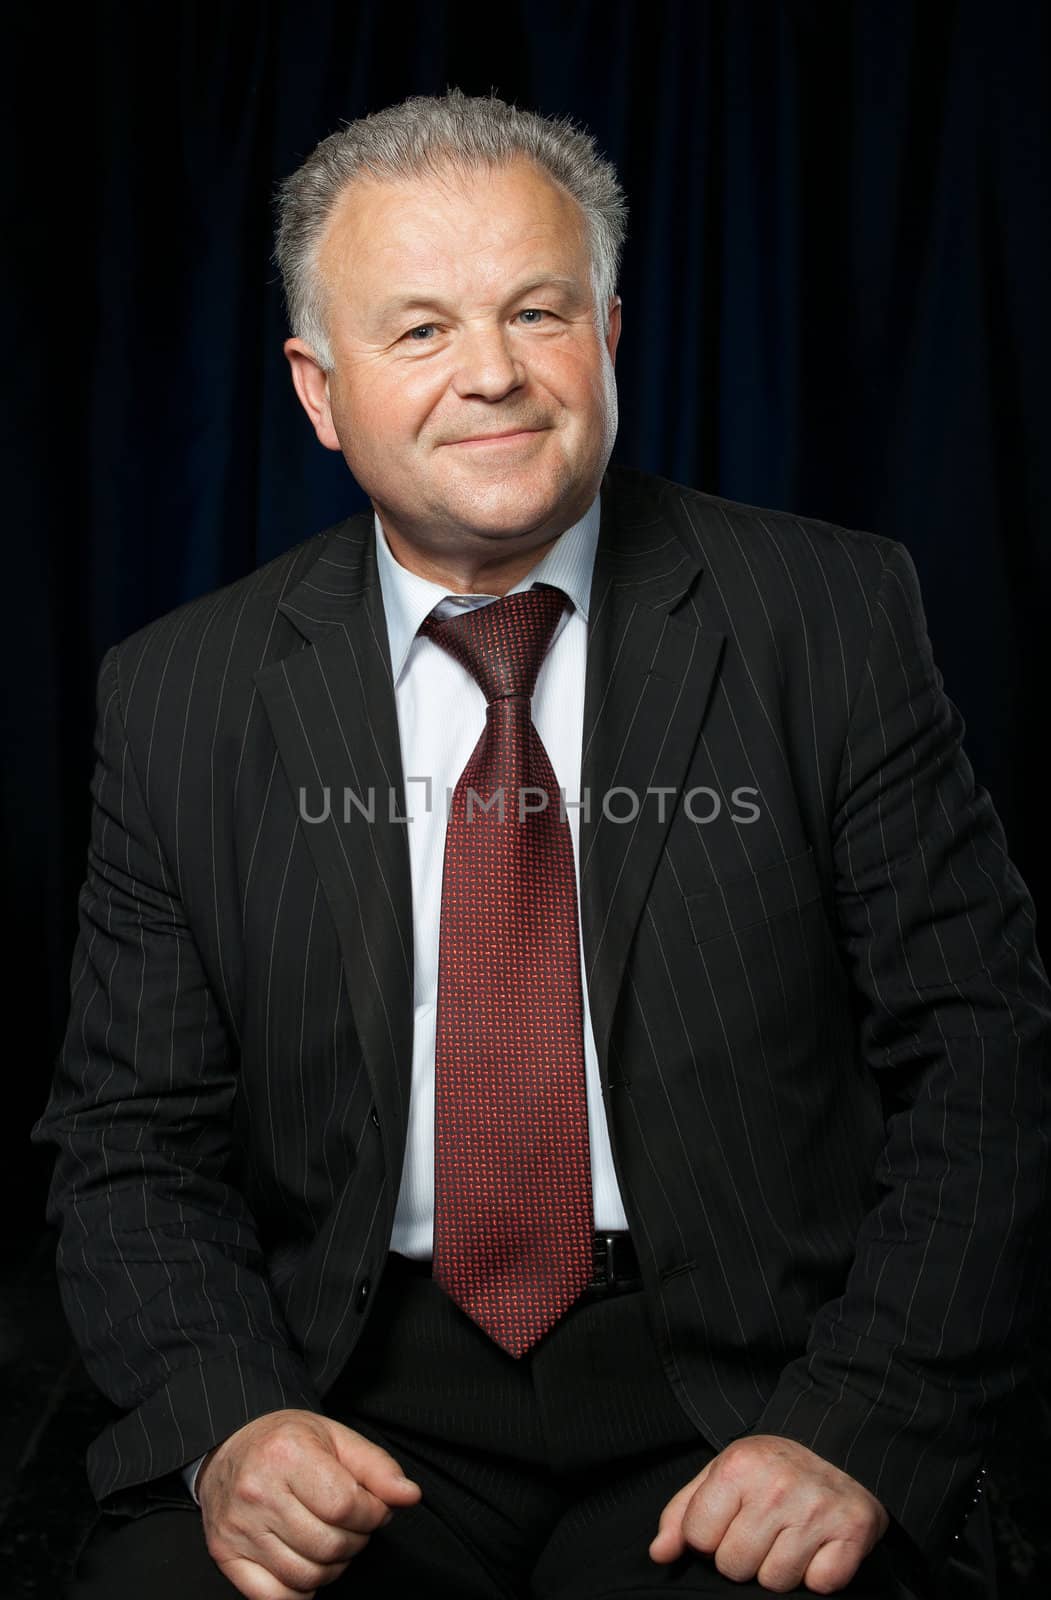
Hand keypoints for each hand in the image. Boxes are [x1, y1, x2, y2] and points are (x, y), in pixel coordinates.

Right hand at [197, 1408, 422, 1598]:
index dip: (373, 1515)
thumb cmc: (287, 1443)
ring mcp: (238, 1527)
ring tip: (332, 1541)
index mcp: (287, 1453)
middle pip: (328, 1544)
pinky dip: (300, 1592)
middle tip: (354, 1526)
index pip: (346, 1506)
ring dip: (332, 1567)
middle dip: (355, 1541)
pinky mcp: (225, 1555)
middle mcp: (258, 1491)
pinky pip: (274, 1598)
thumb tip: (410, 1496)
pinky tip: (306, 1564)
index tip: (375, 1509)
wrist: (227, 1449)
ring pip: (306, 1576)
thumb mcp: (336, 1438)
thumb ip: (377, 1467)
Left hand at [649, 1434, 888, 1593]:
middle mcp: (778, 1486)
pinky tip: (817, 1546)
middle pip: (734, 1566)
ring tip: (789, 1537)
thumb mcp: (722, 1473)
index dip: (710, 1536)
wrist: (840, 1448)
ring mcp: (817, 1509)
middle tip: (762, 1530)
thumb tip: (659, 1554)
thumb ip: (682, 1513)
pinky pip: (820, 1585)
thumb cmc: (773, 1469)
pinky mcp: (853, 1531)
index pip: (698, 1538)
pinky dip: (818, 1574)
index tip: (730, 1520)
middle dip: (743, 1556)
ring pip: (774, 1581)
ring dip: (779, 1568)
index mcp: (739, 1465)